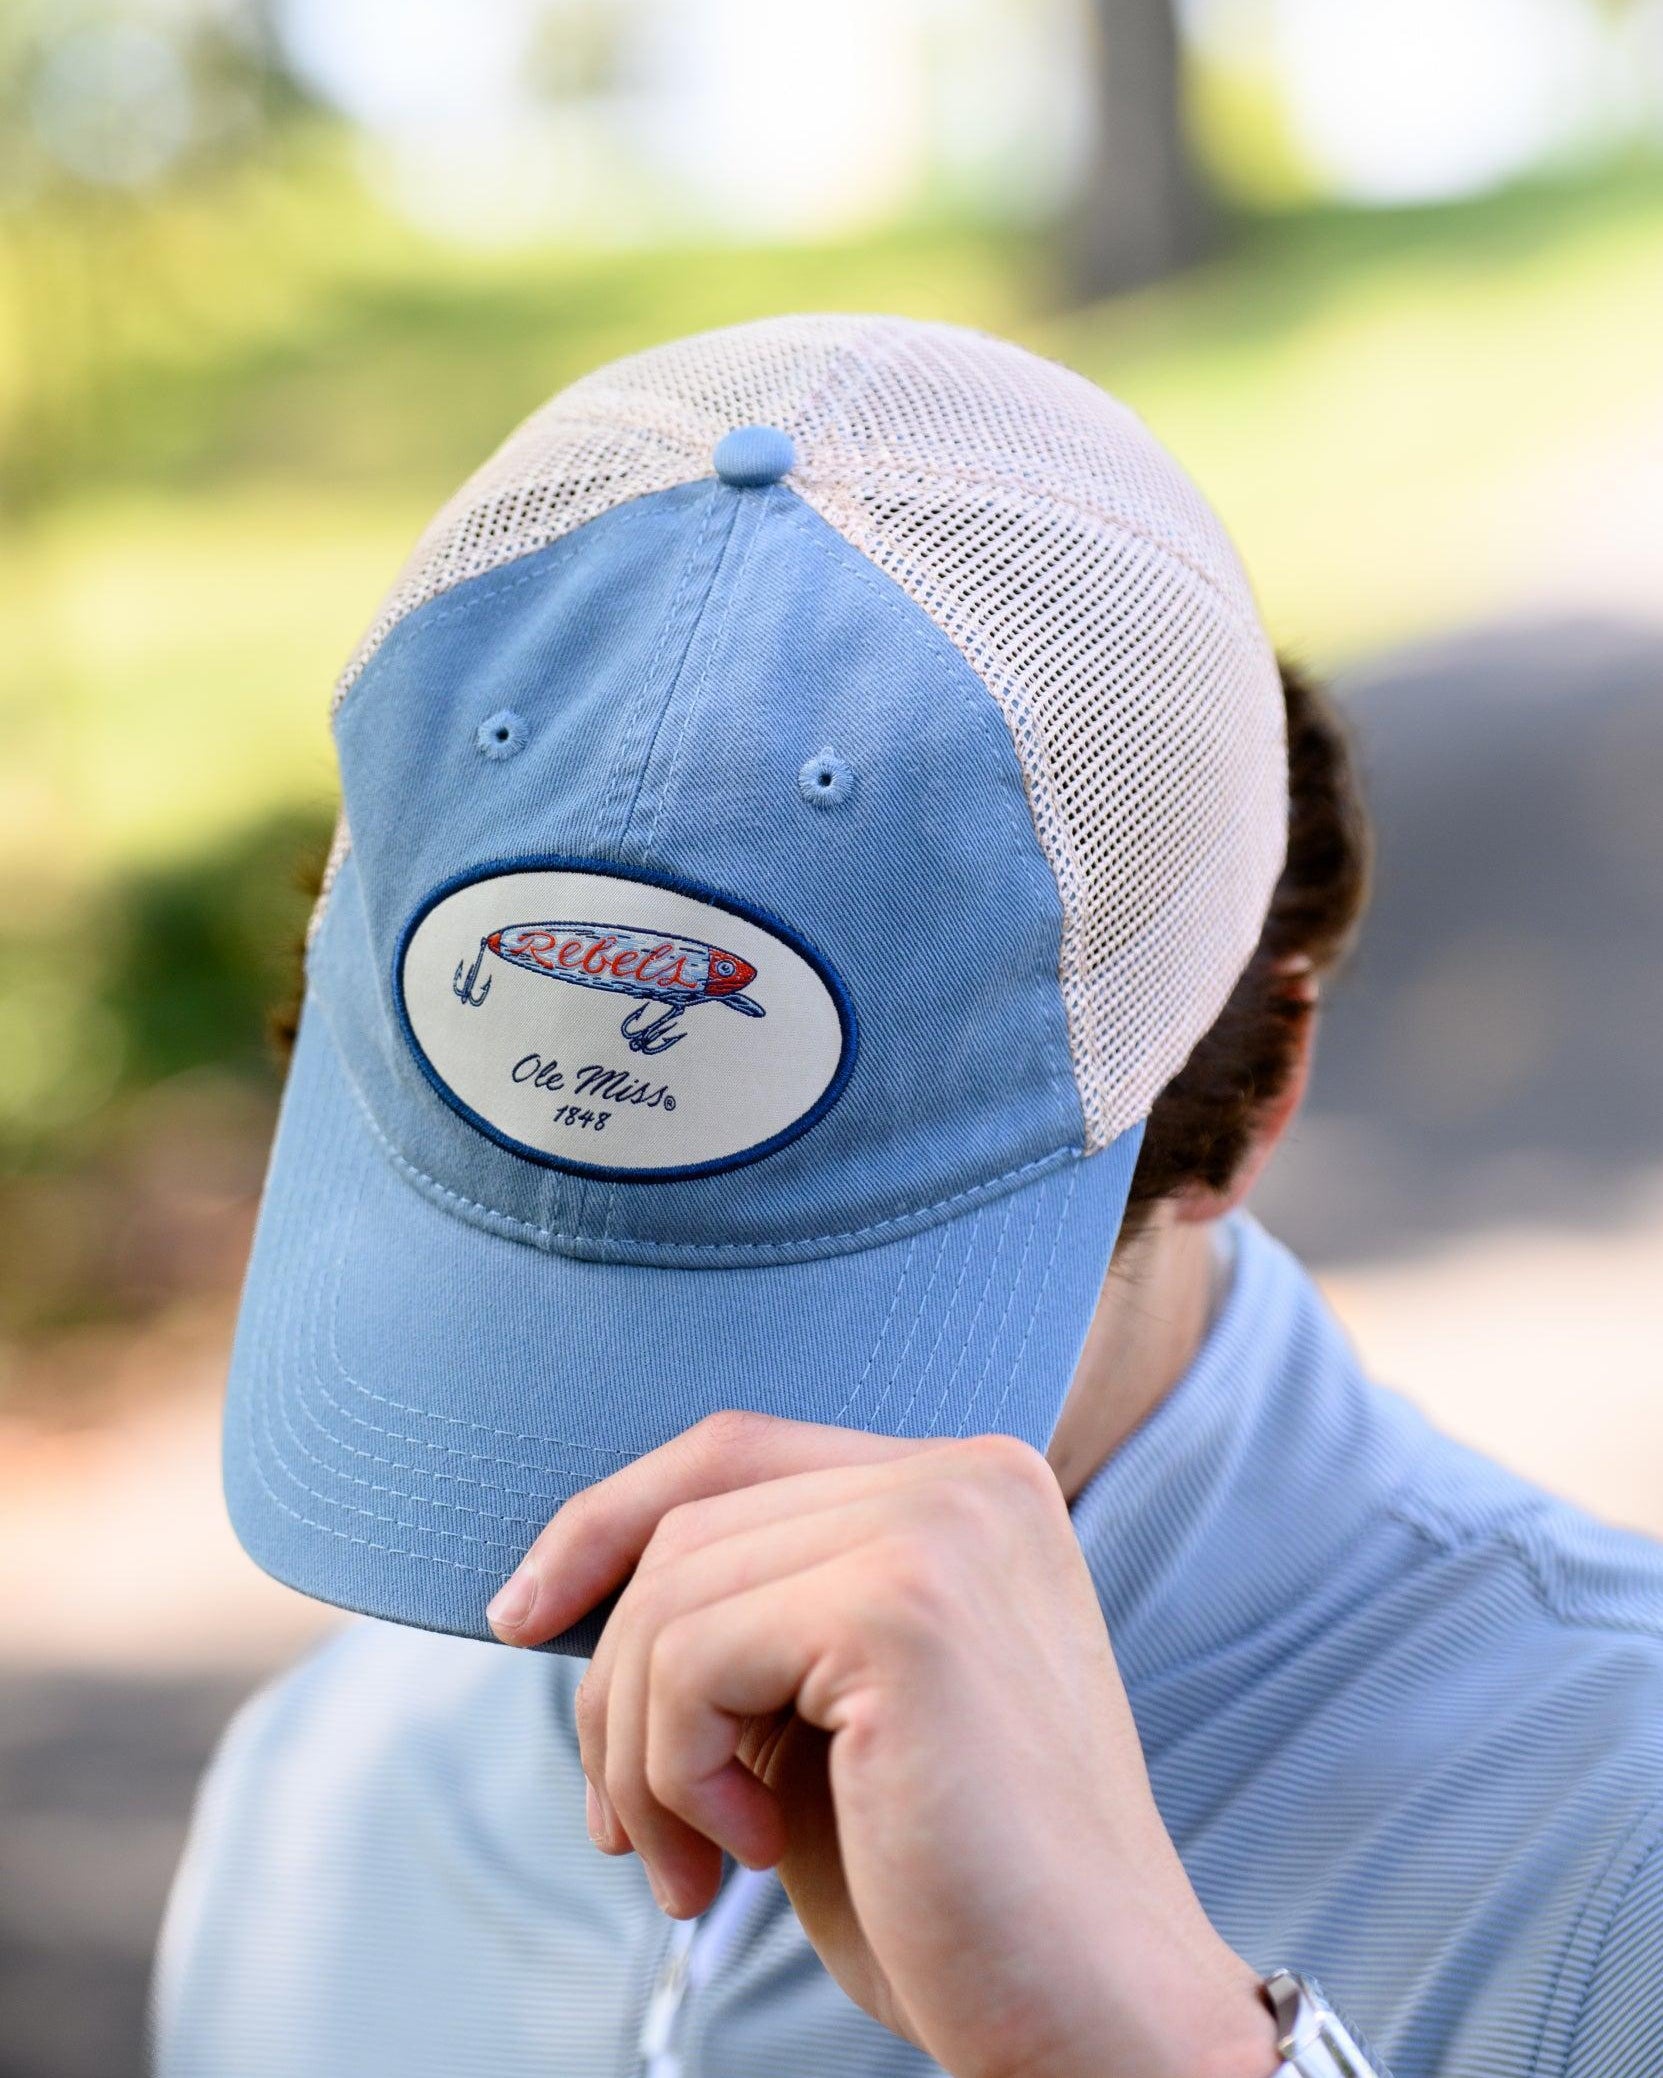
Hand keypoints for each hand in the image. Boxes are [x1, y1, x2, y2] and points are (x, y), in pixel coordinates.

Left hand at [486, 1412, 1278, 2077]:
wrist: (1095, 2026)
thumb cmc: (954, 1892)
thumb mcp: (825, 1720)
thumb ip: (745, 1622)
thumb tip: (568, 1584)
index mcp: (970, 1487)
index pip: (735, 1452)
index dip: (607, 1522)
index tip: (519, 1617)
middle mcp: (970, 1477)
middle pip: (690, 1519)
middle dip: (617, 1683)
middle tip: (635, 1832)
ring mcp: (946, 1526)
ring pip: (673, 1589)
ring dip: (638, 1749)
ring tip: (693, 1865)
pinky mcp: (905, 1607)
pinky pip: (691, 1656)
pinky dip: (672, 1769)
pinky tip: (742, 1852)